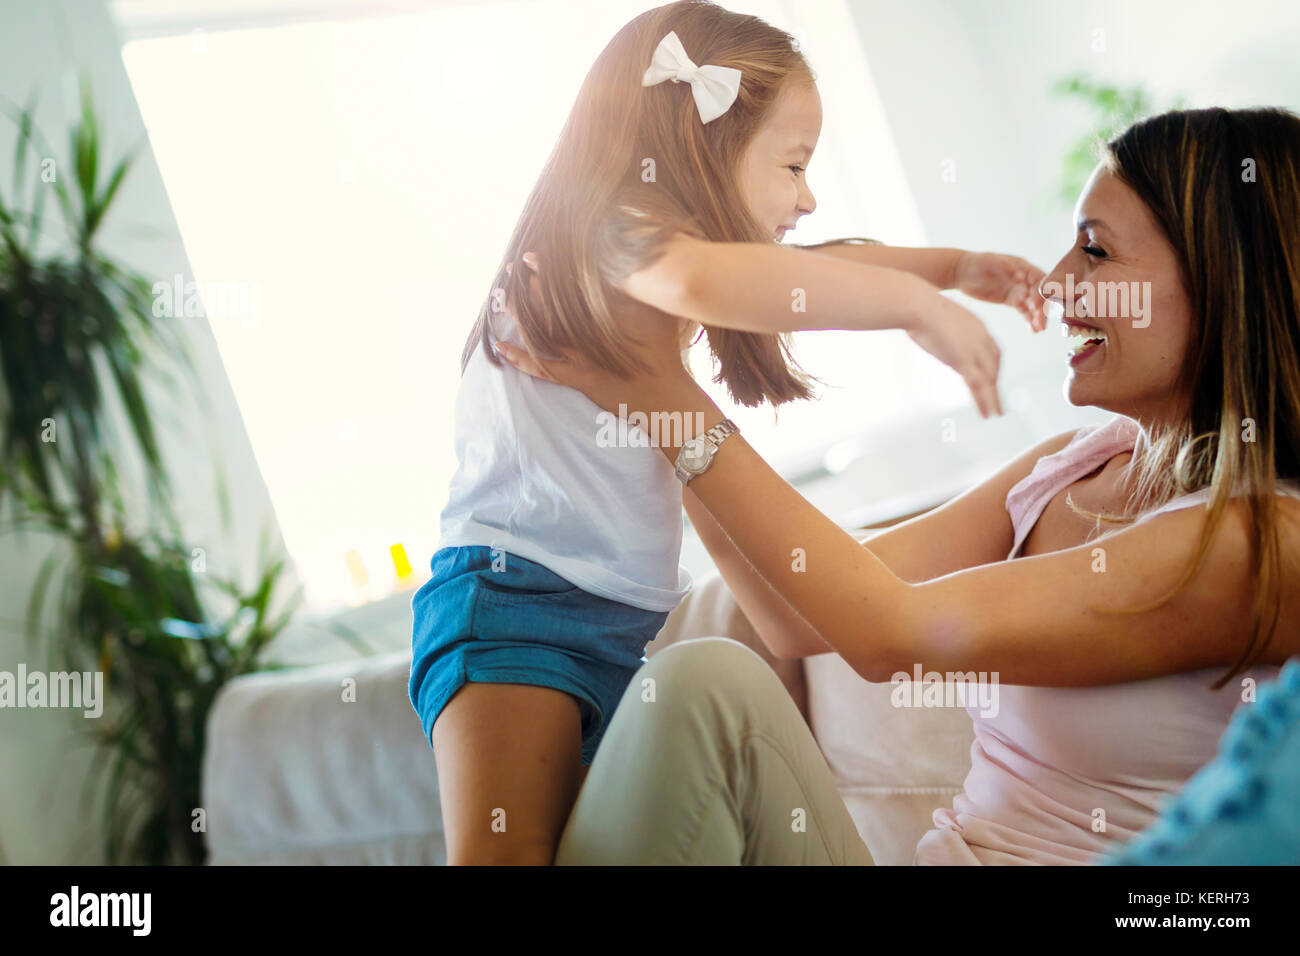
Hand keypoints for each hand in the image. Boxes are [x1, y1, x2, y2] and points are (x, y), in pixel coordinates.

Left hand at [498, 253, 695, 415]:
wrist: (665, 397)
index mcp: (607, 313)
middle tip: (511, 269)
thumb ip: (639, 287)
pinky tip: (501, 347)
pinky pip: (542, 368)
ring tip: (502, 297)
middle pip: (549, 305)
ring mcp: (580, 358)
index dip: (547, 270)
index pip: (570, 285)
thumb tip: (626, 259)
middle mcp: (589, 334)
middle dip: (527, 286)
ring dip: (519, 315)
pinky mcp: (577, 379)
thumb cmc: (665, 352)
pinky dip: (520, 358)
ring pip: (541, 333)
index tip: (529, 256)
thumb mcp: (658, 312)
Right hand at [906, 293, 1002, 417]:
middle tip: (996, 398)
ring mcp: (975, 350)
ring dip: (994, 398)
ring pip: (989, 379)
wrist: (919, 305)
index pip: (991, 350)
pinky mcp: (964, 361)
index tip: (991, 375)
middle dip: (995, 382)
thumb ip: (942, 329)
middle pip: (994, 365)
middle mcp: (981, 337)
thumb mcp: (937, 318)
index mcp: (976, 325)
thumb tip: (933, 333)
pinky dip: (985, 402)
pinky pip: (979, 386)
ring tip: (996, 413)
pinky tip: (987, 413)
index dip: (993, 365)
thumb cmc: (919, 306)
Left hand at [953, 251, 1047, 331]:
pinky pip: (1024, 310)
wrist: (962, 272)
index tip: (1038, 304)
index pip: (1039, 279)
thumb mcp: (991, 261)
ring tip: (1039, 328)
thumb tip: (1022, 276)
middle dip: (1041, 307)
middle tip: (1042, 321)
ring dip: (1037, 316)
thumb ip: (1007, 267)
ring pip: (1032, 304)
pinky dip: (1029, 319)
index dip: (1042, 291)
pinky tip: (1033, 329)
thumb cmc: (977, 263)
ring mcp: (1018, 290)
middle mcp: (1024, 279)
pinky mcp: (1011, 300)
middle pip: (1038, 294)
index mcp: (1023, 267)